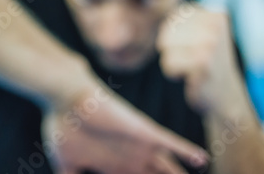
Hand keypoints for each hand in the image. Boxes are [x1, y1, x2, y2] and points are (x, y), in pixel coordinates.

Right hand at [42, 77, 208, 173]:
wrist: (64, 96)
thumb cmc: (61, 127)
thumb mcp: (65, 162)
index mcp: (114, 166)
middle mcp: (130, 158)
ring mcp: (139, 145)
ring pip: (169, 169)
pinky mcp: (142, 131)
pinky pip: (171, 143)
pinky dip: (187, 152)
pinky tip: (202, 160)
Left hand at [157, 5, 247, 115]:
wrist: (224, 97)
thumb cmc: (203, 62)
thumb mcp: (196, 33)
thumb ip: (180, 16)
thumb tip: (146, 0)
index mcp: (215, 13)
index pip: (172, 16)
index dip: (174, 36)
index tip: (194, 48)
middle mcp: (216, 24)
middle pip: (167, 31)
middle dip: (172, 49)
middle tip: (193, 60)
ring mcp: (212, 42)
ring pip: (165, 45)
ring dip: (173, 60)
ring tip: (192, 67)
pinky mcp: (203, 62)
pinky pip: (168, 62)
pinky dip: (174, 72)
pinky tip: (191, 76)